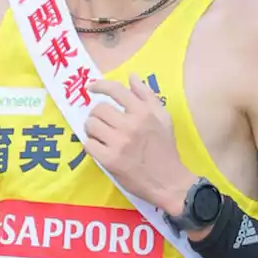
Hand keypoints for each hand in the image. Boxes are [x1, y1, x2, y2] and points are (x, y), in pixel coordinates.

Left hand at [85, 75, 193, 212]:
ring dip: (92, 129)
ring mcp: (119, 143)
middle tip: (102, 123)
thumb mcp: (163, 117)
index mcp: (143, 112)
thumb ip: (147, 95)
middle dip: (97, 114)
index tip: (91, 87)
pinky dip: (92, 145)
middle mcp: (130, 125)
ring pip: (91, 125)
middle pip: (98, 109)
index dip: (99, 85)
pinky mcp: (110, 160)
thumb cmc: (165, 149)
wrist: (169, 181)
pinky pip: (89, 144)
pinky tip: (100, 148)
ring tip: (101, 136)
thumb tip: (131, 76)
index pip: (115, 90)